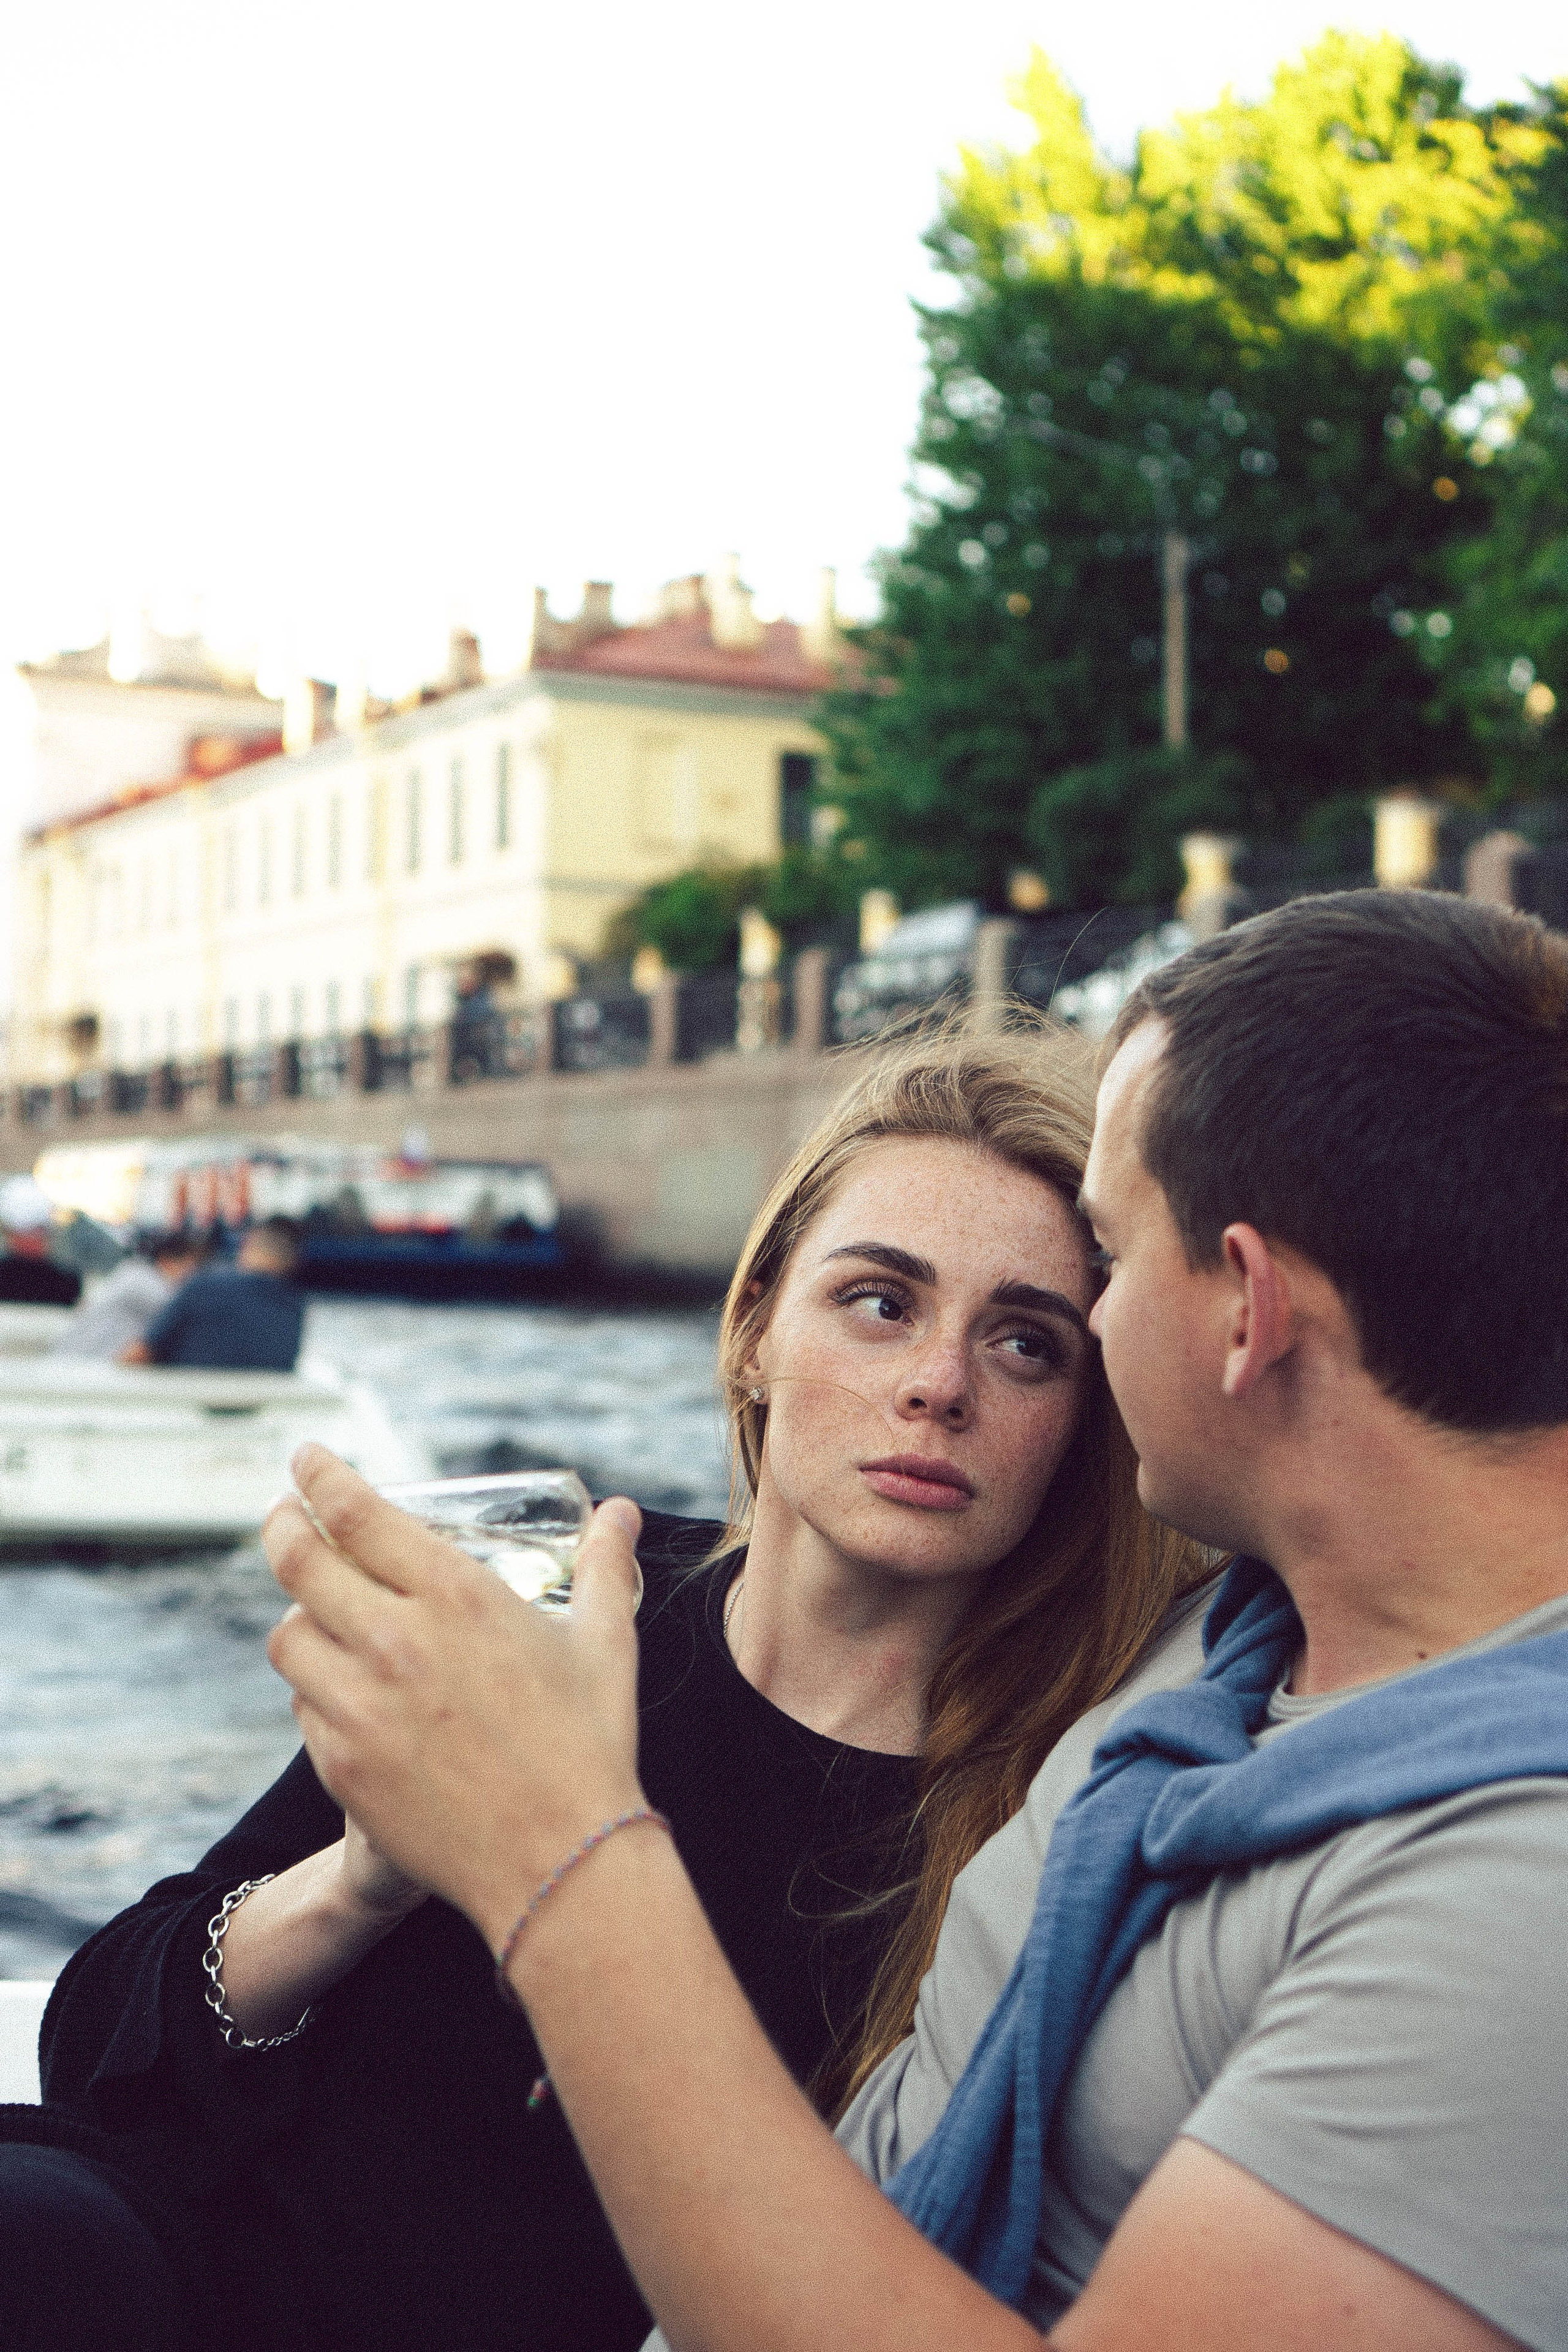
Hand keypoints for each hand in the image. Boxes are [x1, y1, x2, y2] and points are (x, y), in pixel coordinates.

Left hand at [265, 1446, 644, 1951]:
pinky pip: (303, 1710)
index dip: (319, 1475)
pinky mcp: (341, 1765)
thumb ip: (604, 1566)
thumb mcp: (603, 1641)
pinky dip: (317, 1692)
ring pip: (288, 1638)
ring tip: (319, 1613)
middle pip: (297, 1561)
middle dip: (282, 1524)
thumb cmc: (588, 1746)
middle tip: (284, 1515)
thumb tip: (621, 1511)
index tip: (305, 1458)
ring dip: (299, 1616)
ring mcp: (359, 1707)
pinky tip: (348, 1693)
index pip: (355, 1512)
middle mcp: (395, 1642)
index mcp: (455, 1597)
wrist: (559, 1863)